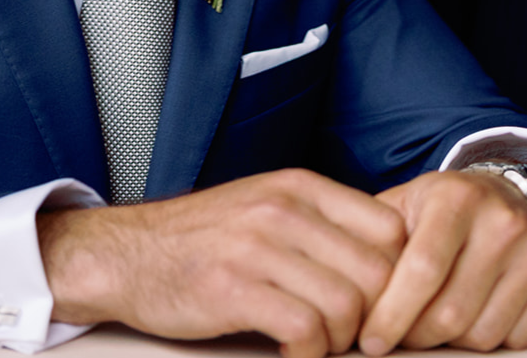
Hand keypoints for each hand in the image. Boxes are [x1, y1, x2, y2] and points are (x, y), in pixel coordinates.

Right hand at [39, 169, 404, 357]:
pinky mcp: (232, 288)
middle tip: (345, 332)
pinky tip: (287, 348)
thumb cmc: (206, 237)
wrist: (129, 252)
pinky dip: (308, 352)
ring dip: (339, 340)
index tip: (377, 301)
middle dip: (372, 317)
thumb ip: (322, 223)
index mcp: (297, 185)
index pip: (390, 229)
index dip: (397, 275)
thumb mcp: (267, 204)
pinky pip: (306, 329)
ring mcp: (256, 245)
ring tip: (313, 341)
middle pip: (377, 274)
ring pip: (346, 306)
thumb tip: (392, 263)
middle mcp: (281, 208)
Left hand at [359, 170, 526, 354]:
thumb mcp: (403, 203)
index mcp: (454, 198)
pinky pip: (518, 338)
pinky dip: (488, 339)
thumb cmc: (441, 206)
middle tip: (396, 337)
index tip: (370, 341)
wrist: (508, 190)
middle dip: (415, 334)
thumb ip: (370, 236)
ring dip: (449, 341)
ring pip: (484, 332)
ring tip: (429, 324)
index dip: (392, 313)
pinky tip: (470, 315)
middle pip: (452, 311)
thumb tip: (336, 284)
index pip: (422, 270)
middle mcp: (501, 220)